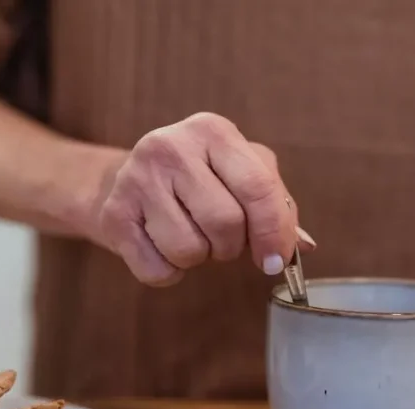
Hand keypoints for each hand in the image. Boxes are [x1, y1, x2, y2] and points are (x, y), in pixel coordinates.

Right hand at [91, 112, 314, 285]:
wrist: (120, 182)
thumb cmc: (194, 181)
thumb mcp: (238, 175)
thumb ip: (275, 205)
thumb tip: (300, 245)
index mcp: (212, 131)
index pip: (257, 187)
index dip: (274, 232)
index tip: (275, 260)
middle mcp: (171, 146)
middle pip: (225, 223)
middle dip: (230, 246)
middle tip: (220, 239)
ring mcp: (136, 179)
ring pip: (189, 250)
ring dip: (197, 259)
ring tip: (188, 236)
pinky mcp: (114, 214)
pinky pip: (158, 270)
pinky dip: (169, 273)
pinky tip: (162, 248)